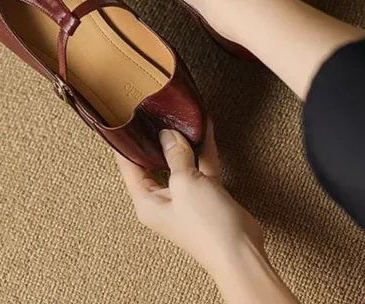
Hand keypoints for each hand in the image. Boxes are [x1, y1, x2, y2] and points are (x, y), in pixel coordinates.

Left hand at [115, 120, 263, 276]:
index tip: (122, 120)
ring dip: (182, 141)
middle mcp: (162, 199)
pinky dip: (203, 149)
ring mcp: (184, 197)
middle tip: (152, 111)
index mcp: (147, 201)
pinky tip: (205, 127)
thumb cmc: (206, 226)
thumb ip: (175, 155)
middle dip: (155, 138)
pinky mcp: (205, 195)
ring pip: (179, 162)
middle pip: (153, 162)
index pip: (128, 166)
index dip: (125, 143)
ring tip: (177, 114)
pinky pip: (200, 166)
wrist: (242, 253)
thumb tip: (167, 135)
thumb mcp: (185, 182)